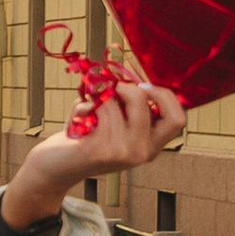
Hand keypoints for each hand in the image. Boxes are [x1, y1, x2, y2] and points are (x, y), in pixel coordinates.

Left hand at [6, 78, 187, 221]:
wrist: (56, 167)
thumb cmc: (86, 137)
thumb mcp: (114, 121)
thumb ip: (128, 104)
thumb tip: (129, 69)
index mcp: (152, 145)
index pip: (178, 119)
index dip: (163, 95)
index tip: (141, 85)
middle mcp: (143, 152)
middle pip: (145, 102)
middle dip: (125, 86)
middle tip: (110, 86)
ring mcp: (124, 153)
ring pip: (117, 101)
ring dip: (99, 94)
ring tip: (88, 104)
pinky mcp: (102, 150)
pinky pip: (100, 108)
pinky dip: (86, 103)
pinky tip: (78, 116)